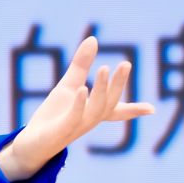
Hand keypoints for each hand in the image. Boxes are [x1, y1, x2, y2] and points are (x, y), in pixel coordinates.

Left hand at [0, 34, 155, 180]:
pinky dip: (80, 103)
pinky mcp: (61, 130)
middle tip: (126, 63)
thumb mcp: (68, 86)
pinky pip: (74, 117)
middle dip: (118, 84)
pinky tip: (82, 89)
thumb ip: (82, 64)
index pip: (116, 109)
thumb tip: (94, 38)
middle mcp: (89, 121)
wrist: (30, 144)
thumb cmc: (53, 116)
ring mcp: (77, 127)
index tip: (152, 109)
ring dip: (101, 88)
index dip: (134, 109)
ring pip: (95, 109)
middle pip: (109, 102)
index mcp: (93, 112)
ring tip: (103, 67)